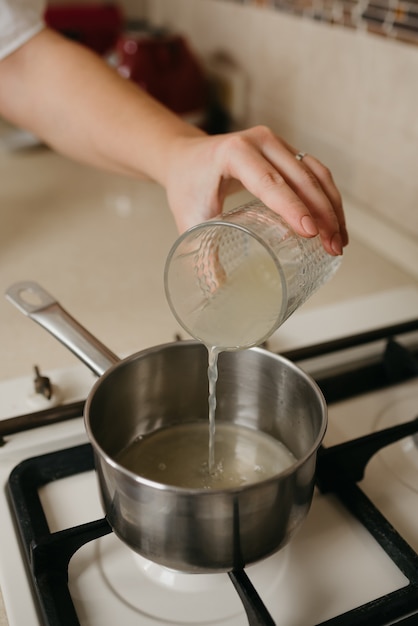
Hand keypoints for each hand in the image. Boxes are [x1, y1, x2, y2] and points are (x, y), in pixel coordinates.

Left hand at [164, 125, 347, 255]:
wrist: (185, 158)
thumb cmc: (187, 186)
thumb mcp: (190, 219)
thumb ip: (202, 255)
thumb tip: (218, 291)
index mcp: (234, 154)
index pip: (269, 182)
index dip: (292, 207)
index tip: (311, 233)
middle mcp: (259, 142)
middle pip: (300, 178)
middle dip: (322, 214)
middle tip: (331, 247)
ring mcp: (276, 144)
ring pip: (316, 174)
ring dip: (332, 208)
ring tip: (338, 242)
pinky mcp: (286, 151)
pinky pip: (315, 172)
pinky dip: (328, 197)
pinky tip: (335, 223)